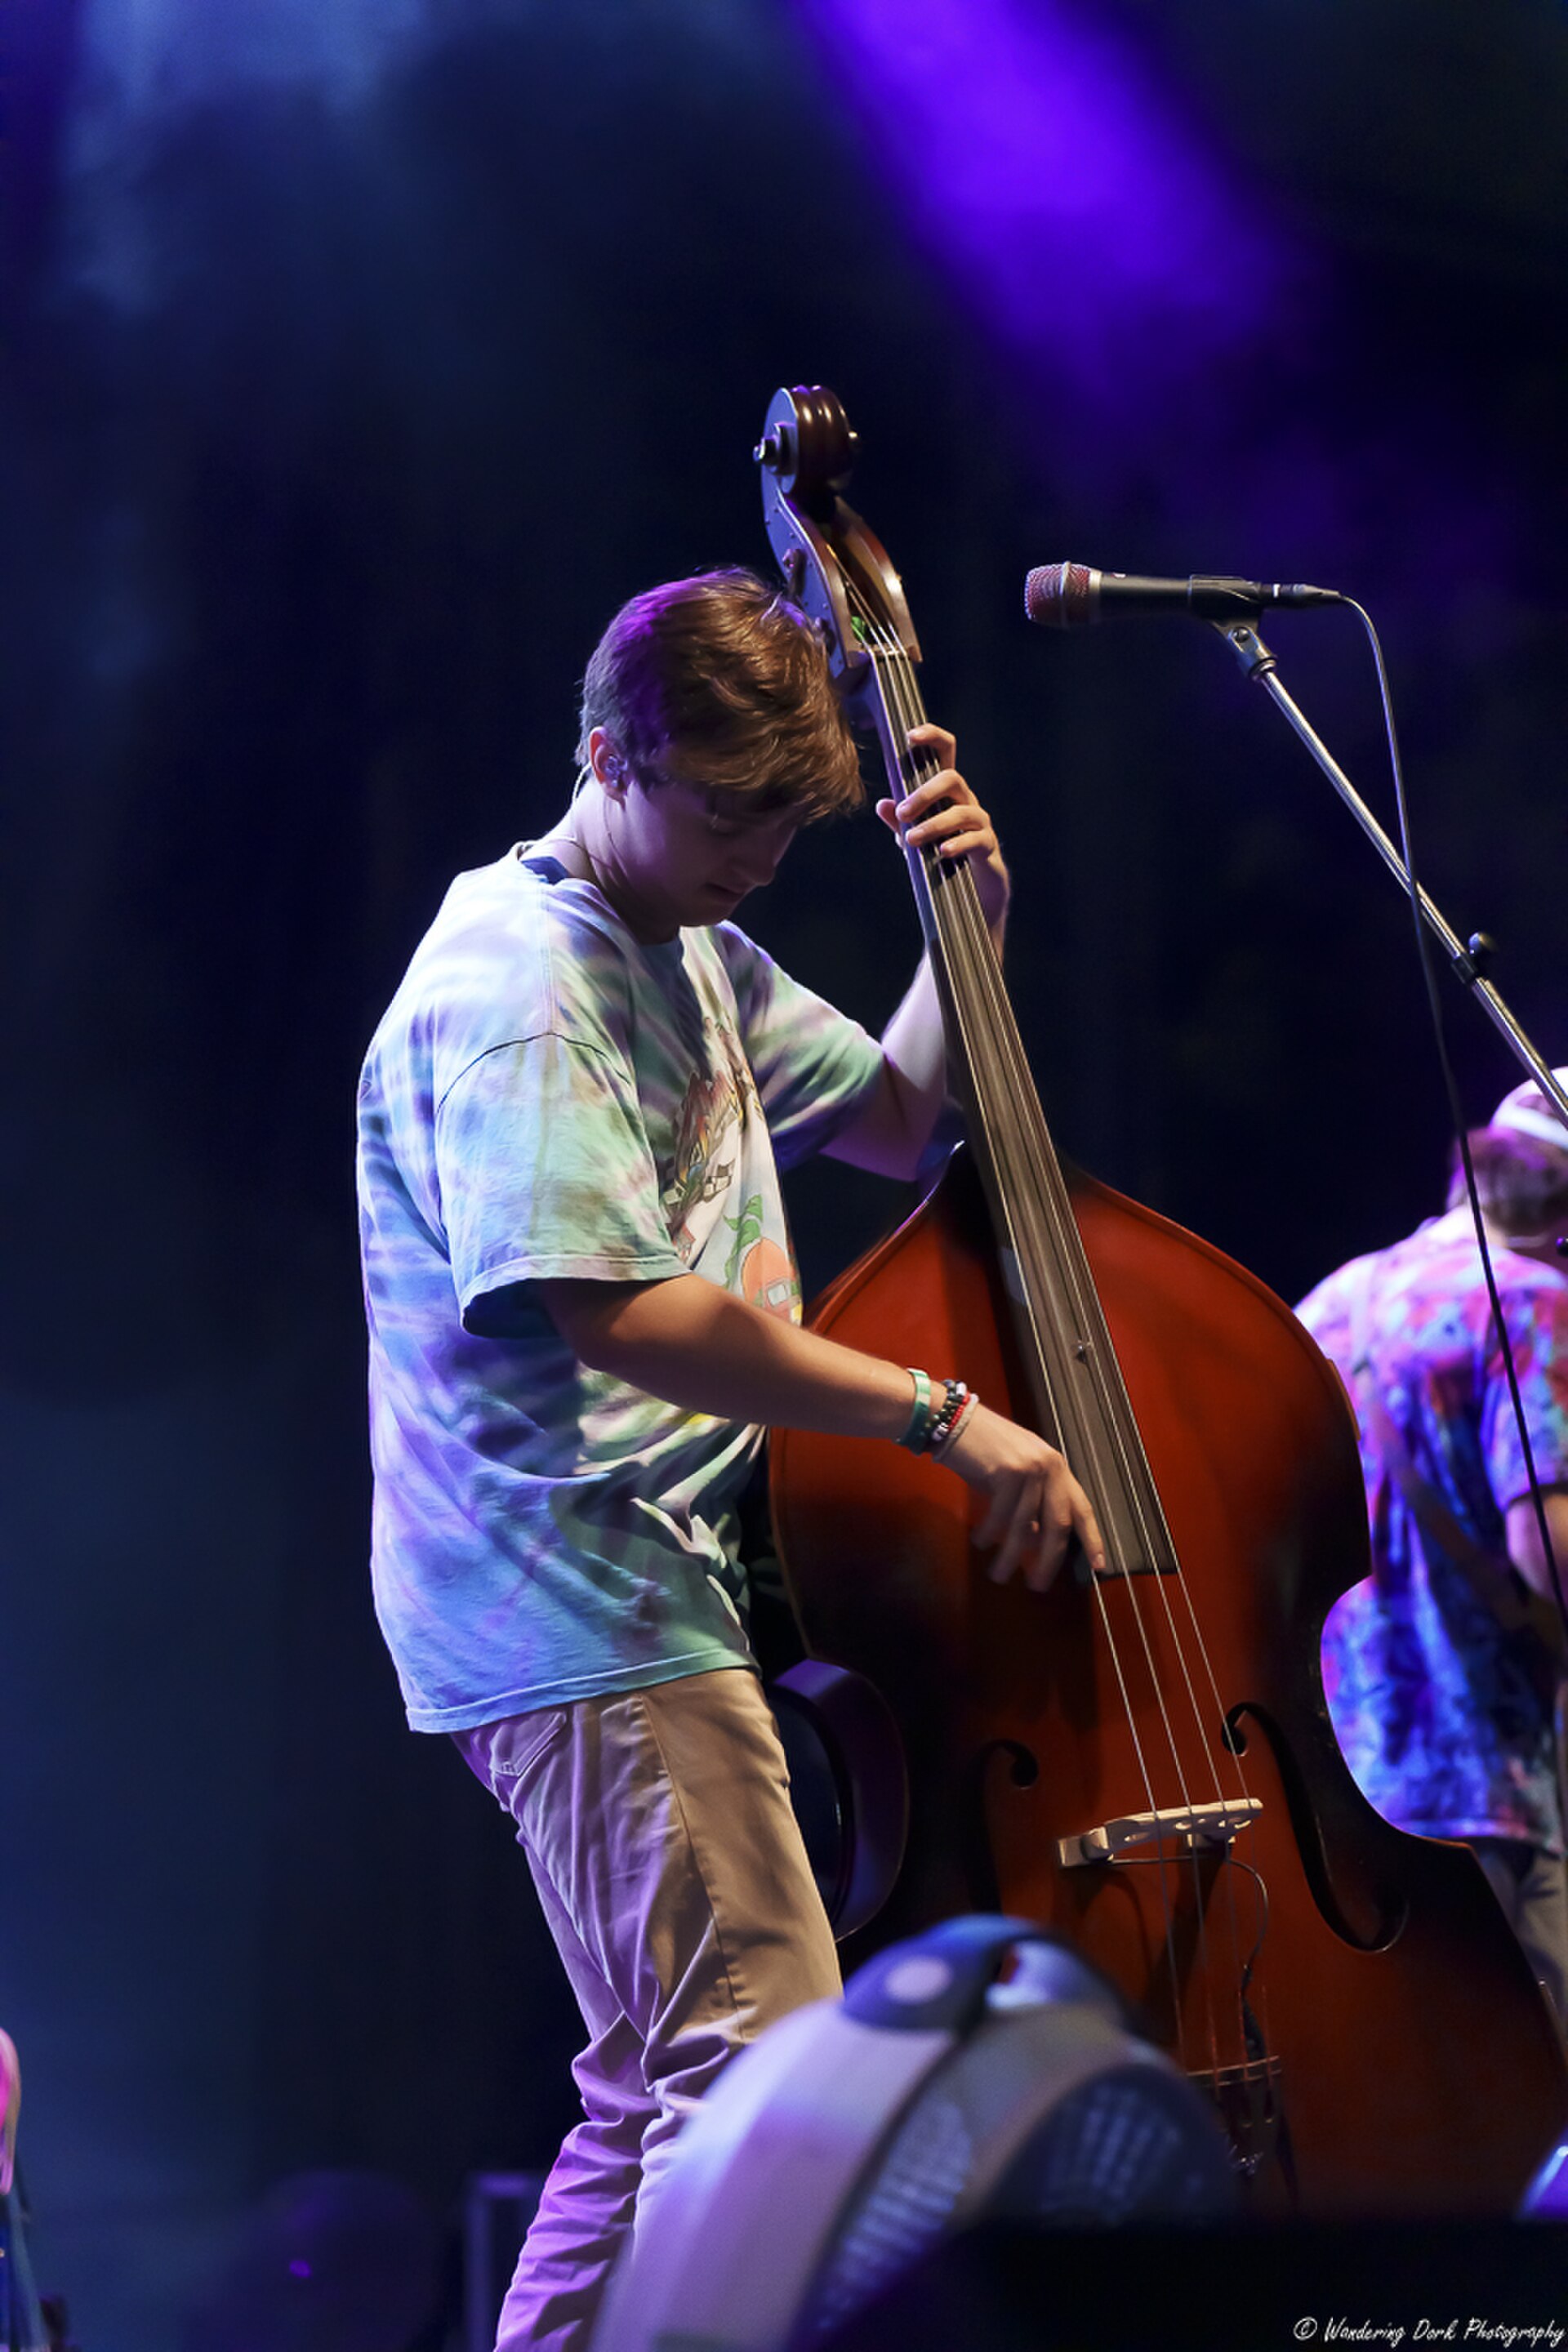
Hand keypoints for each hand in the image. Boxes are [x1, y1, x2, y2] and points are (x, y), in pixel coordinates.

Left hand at [876, 723, 1009, 936]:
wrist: (972, 892)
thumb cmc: (941, 855)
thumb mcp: (914, 838)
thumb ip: (898, 822)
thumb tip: (882, 804)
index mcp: (946, 792)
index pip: (945, 753)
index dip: (932, 737)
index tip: (910, 735)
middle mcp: (965, 801)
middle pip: (952, 778)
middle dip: (925, 793)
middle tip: (903, 813)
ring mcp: (979, 823)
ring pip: (962, 811)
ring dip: (934, 824)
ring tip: (912, 839)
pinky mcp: (987, 846)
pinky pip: (976, 839)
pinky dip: (958, 844)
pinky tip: (942, 851)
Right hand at [939, 1401, 1105, 1592]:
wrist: (954, 1419)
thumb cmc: (983, 1448)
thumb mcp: (1016, 1474)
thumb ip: (1032, 1502)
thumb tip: (1039, 1540)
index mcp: (1057, 1466)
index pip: (1081, 1507)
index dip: (1092, 1538)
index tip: (1099, 1565)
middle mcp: (1050, 1466)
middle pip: (1058, 1524)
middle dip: (1048, 1560)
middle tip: (1038, 1584)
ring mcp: (1030, 1468)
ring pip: (1025, 1526)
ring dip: (1011, 1556)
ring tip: (999, 1574)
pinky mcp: (1008, 1472)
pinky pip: (1000, 1516)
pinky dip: (990, 1533)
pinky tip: (981, 1541)